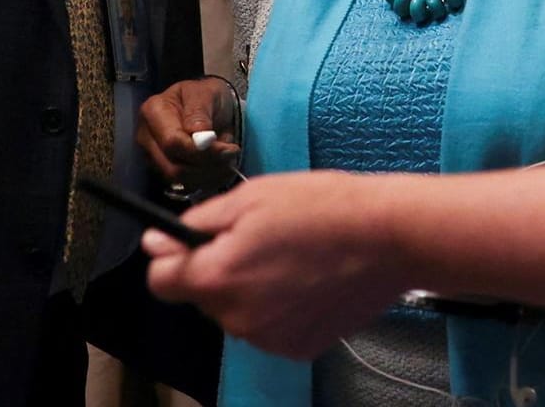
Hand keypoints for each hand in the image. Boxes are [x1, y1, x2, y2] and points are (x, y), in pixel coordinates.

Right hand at [136, 77, 240, 189]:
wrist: (204, 103)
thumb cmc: (204, 95)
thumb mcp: (206, 94)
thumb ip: (199, 113)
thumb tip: (199, 136)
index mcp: (153, 111)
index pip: (172, 142)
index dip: (201, 151)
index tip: (227, 149)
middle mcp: (146, 137)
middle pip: (173, 166)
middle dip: (207, 166)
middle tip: (231, 157)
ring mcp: (152, 156)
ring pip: (179, 180)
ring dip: (209, 175)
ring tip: (229, 161)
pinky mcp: (162, 169)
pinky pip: (184, 185)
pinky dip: (206, 181)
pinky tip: (220, 169)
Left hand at [143, 171, 405, 358]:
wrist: (388, 237)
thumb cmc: (323, 208)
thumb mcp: (250, 197)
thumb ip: (196, 224)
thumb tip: (157, 242)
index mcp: (217, 276)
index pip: (160, 281)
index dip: (173, 256)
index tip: (194, 240)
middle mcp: (236, 318)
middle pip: (203, 296)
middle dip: (220, 269)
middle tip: (261, 238)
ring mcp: (268, 338)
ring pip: (237, 312)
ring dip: (251, 289)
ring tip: (291, 256)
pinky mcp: (298, 348)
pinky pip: (269, 327)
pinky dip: (280, 308)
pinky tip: (308, 280)